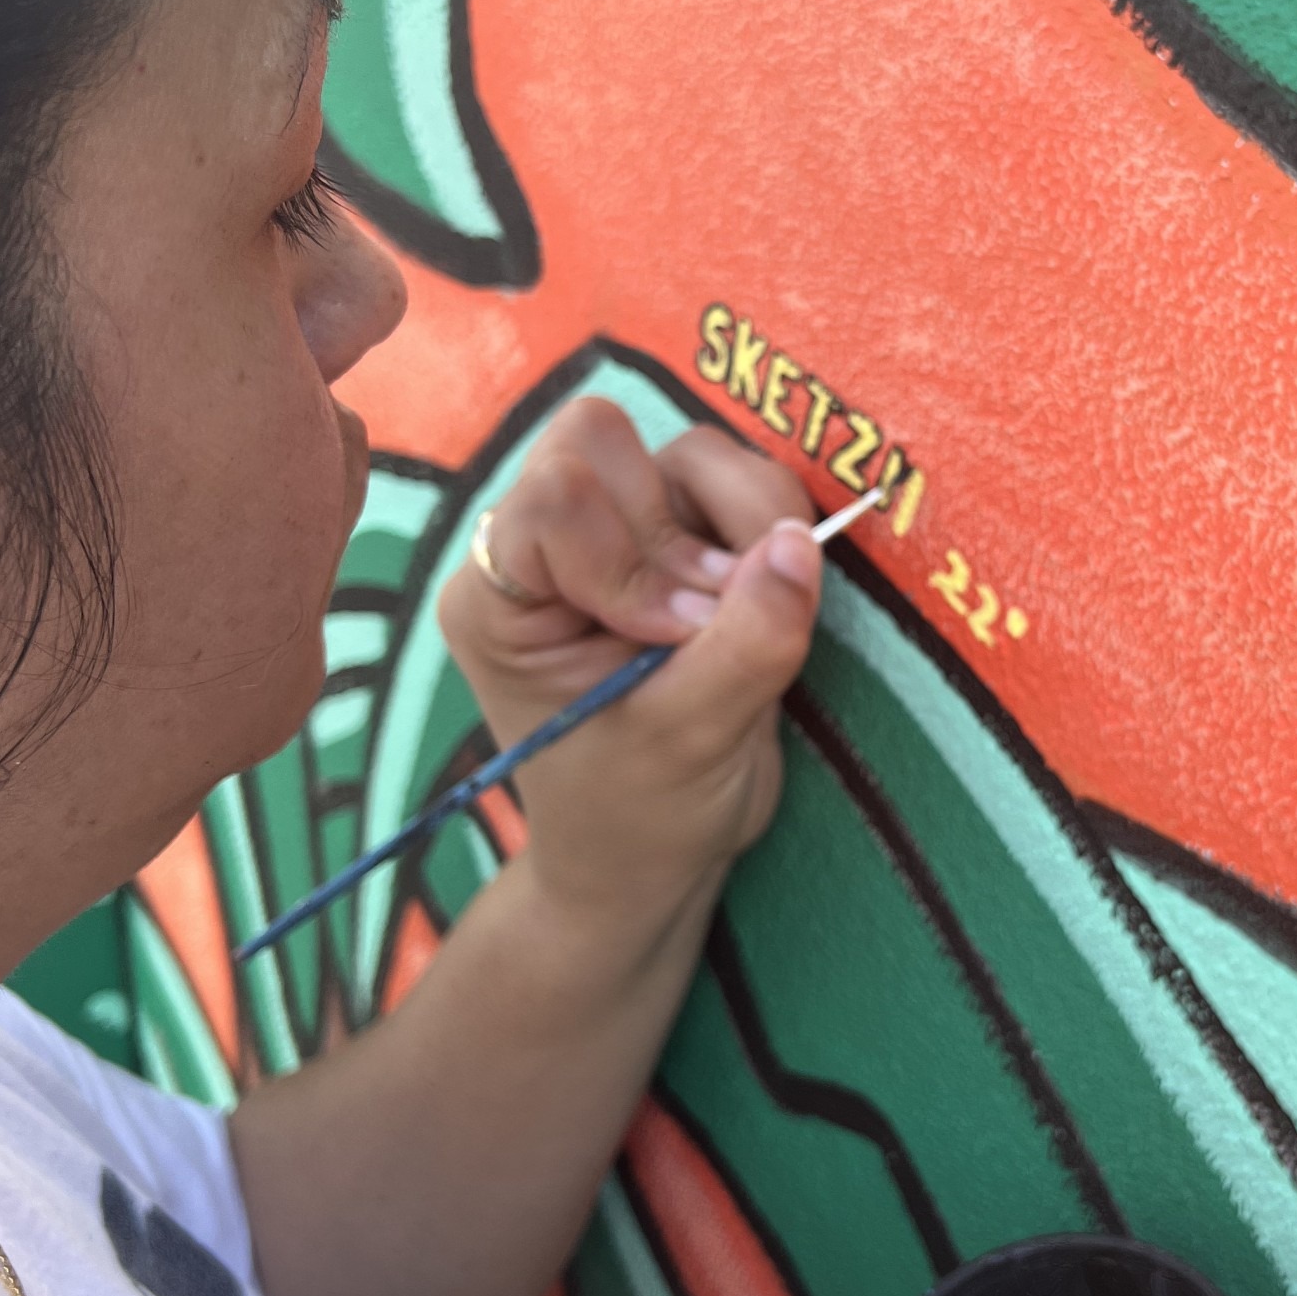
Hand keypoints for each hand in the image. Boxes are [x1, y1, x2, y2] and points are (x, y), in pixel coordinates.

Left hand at [437, 398, 818, 940]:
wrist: (656, 855)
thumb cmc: (640, 812)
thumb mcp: (690, 741)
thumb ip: (745, 645)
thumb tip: (799, 545)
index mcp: (497, 594)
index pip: (554, 498)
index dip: (630, 553)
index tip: (672, 637)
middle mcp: (543, 545)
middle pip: (605, 440)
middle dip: (682, 525)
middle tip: (711, 620)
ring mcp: (617, 530)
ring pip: (686, 452)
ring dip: (741, 520)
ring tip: (744, 616)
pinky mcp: (681, 534)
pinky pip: (734, 479)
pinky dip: (769, 524)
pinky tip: (760, 603)